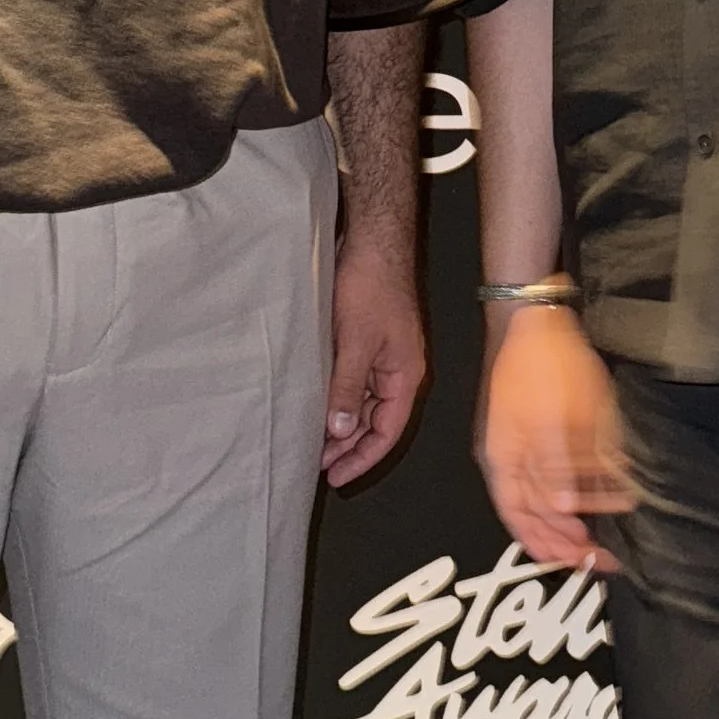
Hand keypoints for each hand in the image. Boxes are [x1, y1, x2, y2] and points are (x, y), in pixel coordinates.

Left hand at [324, 245, 425, 482]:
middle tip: (316, 463)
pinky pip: (355, 382)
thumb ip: (348, 387)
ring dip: (341, 422)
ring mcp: (383, 357)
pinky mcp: (367, 342)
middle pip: (377, 422)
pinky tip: (315, 404)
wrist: (372, 242)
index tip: (335, 476)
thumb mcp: (356, 342)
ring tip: (312, 439)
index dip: (362, 458)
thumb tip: (341, 430)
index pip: (387, 432)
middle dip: (349, 445)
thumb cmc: (371, 287)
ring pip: (364, 403)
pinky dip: (337, 397)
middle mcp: (398, 372)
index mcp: (405, 376)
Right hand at [477, 307, 632, 570]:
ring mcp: (527, 442)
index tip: (587, 561)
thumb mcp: (552, 418)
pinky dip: (582, 488)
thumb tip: (565, 510)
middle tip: (601, 559)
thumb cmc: (541, 365)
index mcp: (505, 462)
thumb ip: (557, 466)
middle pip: (534, 515)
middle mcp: (512, 459)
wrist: (538, 317)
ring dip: (574, 518)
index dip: (552, 547)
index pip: (523, 521)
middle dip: (565, 542)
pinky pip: (561, 471)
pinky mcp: (546, 426)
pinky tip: (605, 494)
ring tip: (602, 534)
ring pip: (547, 496)